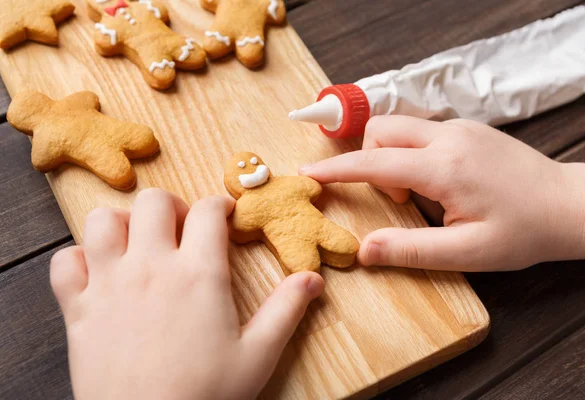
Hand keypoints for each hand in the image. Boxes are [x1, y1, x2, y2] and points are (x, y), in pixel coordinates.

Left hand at [50, 188, 323, 399]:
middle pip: (153, 202)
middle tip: (181, 228)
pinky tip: (97, 274)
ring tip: (137, 244)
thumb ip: (287, 310)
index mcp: (199, 274)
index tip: (223, 214)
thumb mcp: (259, 355)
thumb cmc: (206, 395)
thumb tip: (313, 278)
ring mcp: (109, 285)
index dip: (220, 205)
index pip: (209, 211)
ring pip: (102, 221)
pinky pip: (63, 262)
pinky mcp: (77, 309)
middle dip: (171, 206)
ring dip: (121, 224)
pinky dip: (77, 259)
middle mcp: (151, 268)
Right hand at [300, 116, 584, 270]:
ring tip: (416, 194)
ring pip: (399, 126)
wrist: (570, 205)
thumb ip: (410, 250)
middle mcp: (448, 137)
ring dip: (391, 156)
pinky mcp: (468, 127)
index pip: (373, 162)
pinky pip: (421, 131)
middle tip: (393, 198)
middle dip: (368, 159)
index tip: (307, 173)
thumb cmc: (523, 233)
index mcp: (444, 168)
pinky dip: (411, 152)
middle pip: (380, 129)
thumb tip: (363, 251)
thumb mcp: (466, 253)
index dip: (335, 170)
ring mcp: (460, 127)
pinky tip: (435, 181)